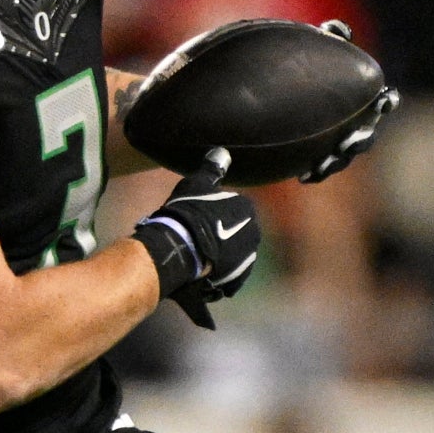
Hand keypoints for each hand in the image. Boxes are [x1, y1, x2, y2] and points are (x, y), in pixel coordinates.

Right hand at [132, 151, 259, 329]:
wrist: (179, 247)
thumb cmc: (187, 211)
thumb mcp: (197, 183)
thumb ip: (213, 168)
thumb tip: (223, 152)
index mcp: (247, 208)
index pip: (232, 209)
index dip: (213, 214)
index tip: (197, 218)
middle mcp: (254, 233)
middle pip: (234, 234)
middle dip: (220, 237)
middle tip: (195, 238)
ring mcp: (247, 259)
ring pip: (231, 255)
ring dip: (218, 257)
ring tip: (195, 257)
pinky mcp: (237, 280)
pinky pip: (227, 276)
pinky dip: (216, 275)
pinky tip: (199, 272)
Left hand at [300, 27, 397, 181]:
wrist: (286, 95)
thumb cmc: (311, 67)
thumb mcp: (319, 49)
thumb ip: (331, 39)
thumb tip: (335, 27)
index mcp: (364, 99)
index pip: (384, 100)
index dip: (387, 102)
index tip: (383, 101)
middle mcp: (357, 123)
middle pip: (367, 136)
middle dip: (361, 140)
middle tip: (349, 141)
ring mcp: (339, 143)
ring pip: (344, 158)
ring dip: (337, 162)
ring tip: (323, 165)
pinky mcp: (320, 157)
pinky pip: (321, 169)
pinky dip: (315, 172)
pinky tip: (303, 177)